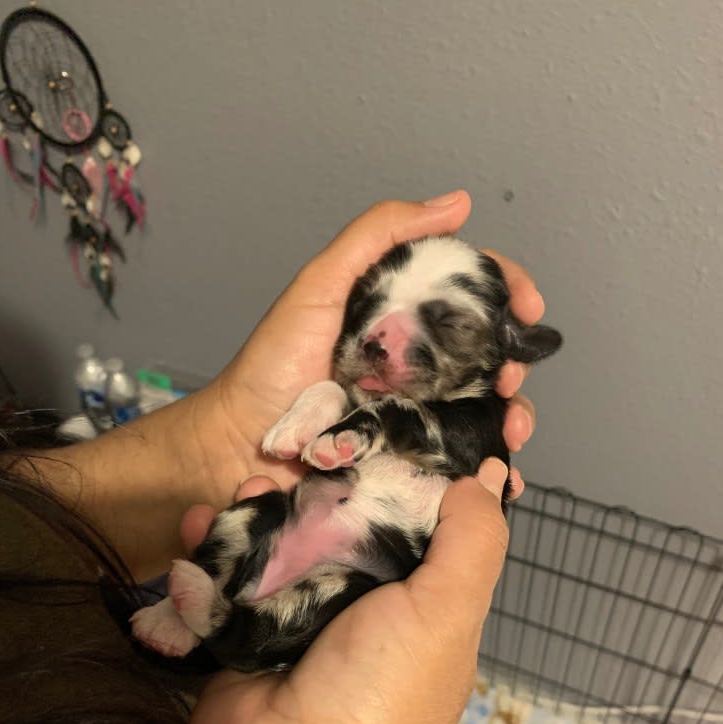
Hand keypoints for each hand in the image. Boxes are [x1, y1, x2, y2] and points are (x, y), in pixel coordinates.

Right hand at [187, 459, 512, 723]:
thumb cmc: (382, 694)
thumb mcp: (447, 614)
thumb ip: (472, 541)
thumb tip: (489, 477)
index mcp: (418, 595)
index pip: (419, 515)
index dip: (410, 465)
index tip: (390, 404)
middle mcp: (360, 598)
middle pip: (343, 516)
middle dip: (323, 475)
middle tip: (301, 439)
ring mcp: (297, 611)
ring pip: (282, 535)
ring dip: (262, 505)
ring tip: (247, 484)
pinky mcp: (242, 624)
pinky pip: (229, 568)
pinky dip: (214, 541)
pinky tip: (201, 517)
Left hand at [191, 191, 539, 507]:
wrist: (239, 447)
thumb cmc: (271, 366)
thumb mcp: (321, 286)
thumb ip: (379, 237)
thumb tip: (456, 203)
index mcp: (403, 320)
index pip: (472, 296)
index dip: (510, 294)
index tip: (528, 309)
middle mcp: (418, 366)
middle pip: (490, 355)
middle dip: (517, 363)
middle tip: (509, 378)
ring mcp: (417, 416)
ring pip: (487, 411)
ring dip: (515, 417)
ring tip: (511, 430)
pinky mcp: (410, 461)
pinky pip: (461, 461)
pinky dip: (490, 468)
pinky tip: (501, 474)